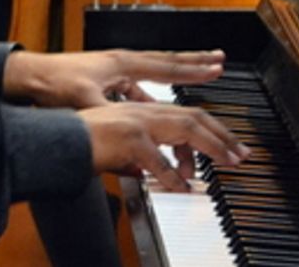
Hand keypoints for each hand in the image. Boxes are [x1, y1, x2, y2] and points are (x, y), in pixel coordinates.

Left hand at [3, 48, 226, 108]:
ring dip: (177, 73)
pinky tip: (157, 100)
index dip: (192, 68)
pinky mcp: (106, 78)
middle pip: (167, 60)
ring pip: (154, 69)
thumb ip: (107, 114)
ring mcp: (115, 68)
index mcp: (122, 64)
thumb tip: (126, 129)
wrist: (30, 76)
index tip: (216, 66)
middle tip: (219, 58)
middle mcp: (122, 61)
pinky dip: (153, 90)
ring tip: (197, 74)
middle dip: (195, 60)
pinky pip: (139, 82)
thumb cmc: (54, 84)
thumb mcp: (83, 100)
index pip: (165, 65)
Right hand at [80, 101, 249, 191]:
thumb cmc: (83, 144)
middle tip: (241, 154)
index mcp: (143, 112)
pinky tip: (182, 186)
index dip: (212, 129)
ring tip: (225, 163)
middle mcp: (144, 112)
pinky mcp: (128, 138)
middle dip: (222, 135)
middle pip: (194, 117)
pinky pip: (158, 159)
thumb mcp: (119, 152)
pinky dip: (173, 174)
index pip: (187, 114)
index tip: (231, 145)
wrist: (57, 140)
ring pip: (185, 129)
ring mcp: (137, 123)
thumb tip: (156, 174)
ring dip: (209, 147)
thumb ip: (140, 160)